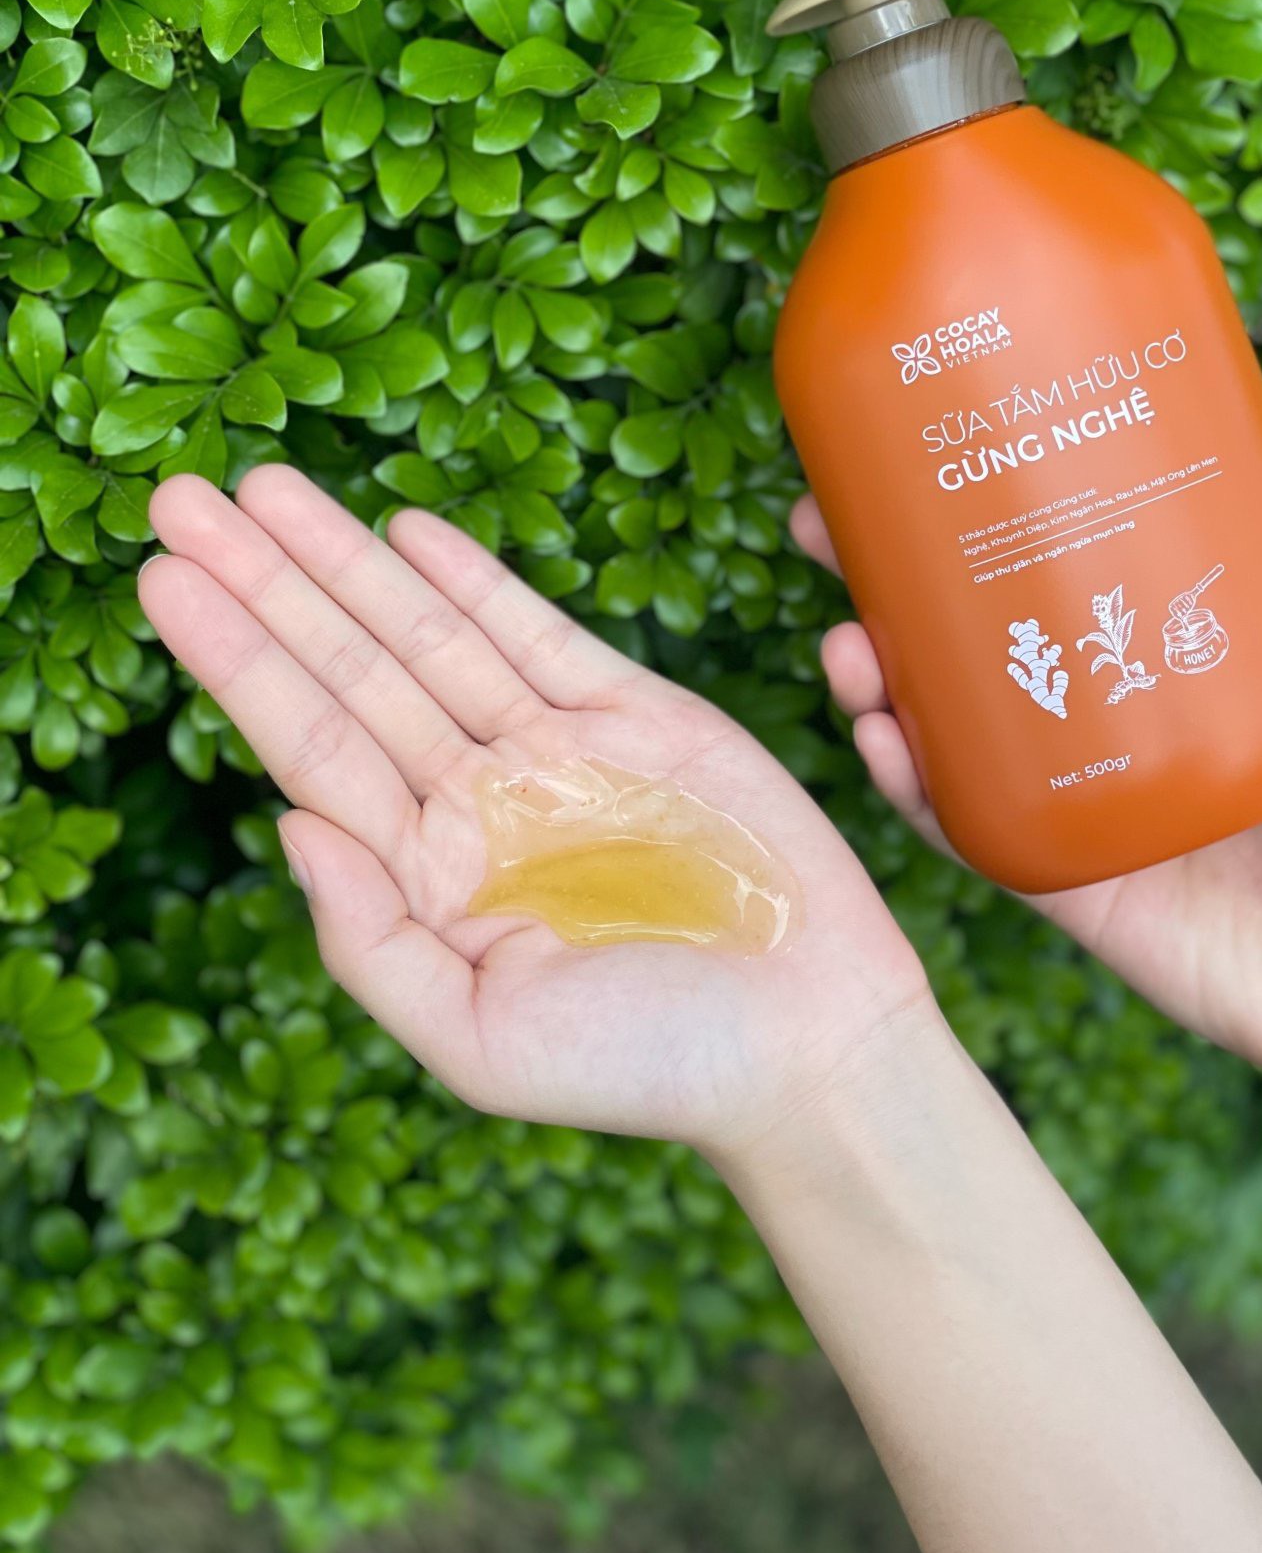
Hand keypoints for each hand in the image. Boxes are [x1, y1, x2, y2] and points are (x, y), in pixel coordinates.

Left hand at [138, 468, 928, 1155]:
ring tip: (264, 485)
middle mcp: (477, 802)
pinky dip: (475, 580)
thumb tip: (285, 824)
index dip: (235, 661)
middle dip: (266, 582)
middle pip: (349, 668)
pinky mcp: (645, 718)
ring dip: (348, 559)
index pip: (308, 745)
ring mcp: (557, 752)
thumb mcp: (479, 1042)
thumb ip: (370, 943)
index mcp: (427, 876)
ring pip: (429, 633)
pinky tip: (405, 530)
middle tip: (177, 497)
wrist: (807, 1044)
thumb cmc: (647, 1068)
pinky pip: (542, 634)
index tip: (163, 581)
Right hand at [791, 416, 1261, 1110]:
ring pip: (940, 723)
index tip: (920, 444)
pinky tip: (877, 736)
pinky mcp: (1053, 874)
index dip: (979, 509)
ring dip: (873, 676)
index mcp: (1161, 653)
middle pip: (967, 630)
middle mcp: (1098, 714)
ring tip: (847, 639)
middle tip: (821, 523)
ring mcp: (1067, 794)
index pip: (1054, 562)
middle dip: (879, 577)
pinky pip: (962, 823)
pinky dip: (908, 783)